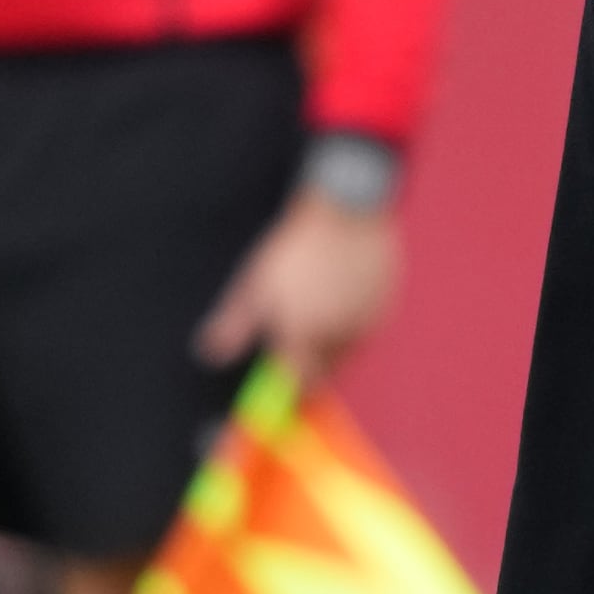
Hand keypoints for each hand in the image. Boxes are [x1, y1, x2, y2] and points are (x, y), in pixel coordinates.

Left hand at [196, 194, 401, 377]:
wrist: (346, 211)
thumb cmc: (294, 247)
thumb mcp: (255, 285)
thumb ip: (234, 325)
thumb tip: (209, 354)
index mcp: (304, 335)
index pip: (299, 382)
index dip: (288, 383)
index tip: (279, 373)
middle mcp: (338, 338)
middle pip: (326, 372)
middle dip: (309, 364)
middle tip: (296, 338)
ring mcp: (365, 325)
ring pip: (347, 352)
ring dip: (331, 345)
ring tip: (318, 307)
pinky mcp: (384, 311)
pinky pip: (365, 332)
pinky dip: (351, 326)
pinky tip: (339, 297)